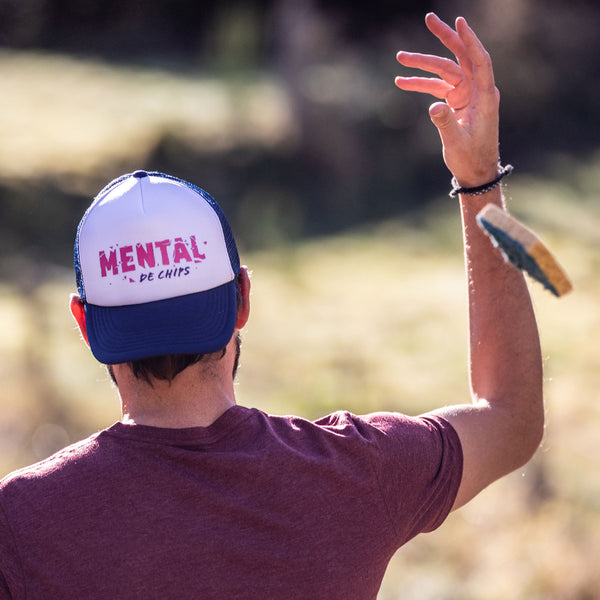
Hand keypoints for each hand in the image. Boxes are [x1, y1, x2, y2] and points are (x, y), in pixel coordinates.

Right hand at [395, 13, 499, 187]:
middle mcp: (477, 91)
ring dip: (423, 66)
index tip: (459, 22)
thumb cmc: (471, 158)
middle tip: (429, 19)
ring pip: (444, 72)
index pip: (479, 61)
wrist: (475, 172)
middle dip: (444, 39)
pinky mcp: (456, 103)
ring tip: (400, 59)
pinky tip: (403, 82)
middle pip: (460, 58)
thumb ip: (445, 123)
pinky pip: (438, 88)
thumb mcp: (457, 142)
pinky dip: (421, 85)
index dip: (469, 41)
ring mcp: (466, 96)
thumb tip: (432, 106)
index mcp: (484, 97)